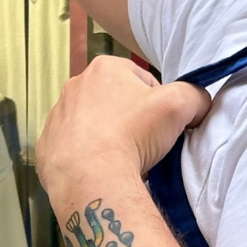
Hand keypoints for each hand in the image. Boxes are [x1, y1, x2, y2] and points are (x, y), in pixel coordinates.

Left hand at [36, 55, 211, 213]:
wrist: (90, 178)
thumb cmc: (133, 134)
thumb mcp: (179, 106)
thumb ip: (196, 96)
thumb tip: (200, 103)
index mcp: (104, 68)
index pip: (142, 81)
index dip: (158, 104)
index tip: (162, 128)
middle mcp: (74, 85)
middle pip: (115, 101)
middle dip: (131, 120)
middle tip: (145, 145)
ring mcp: (56, 116)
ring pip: (92, 124)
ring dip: (107, 138)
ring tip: (122, 160)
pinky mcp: (46, 145)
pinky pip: (72, 148)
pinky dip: (86, 157)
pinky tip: (99, 170)